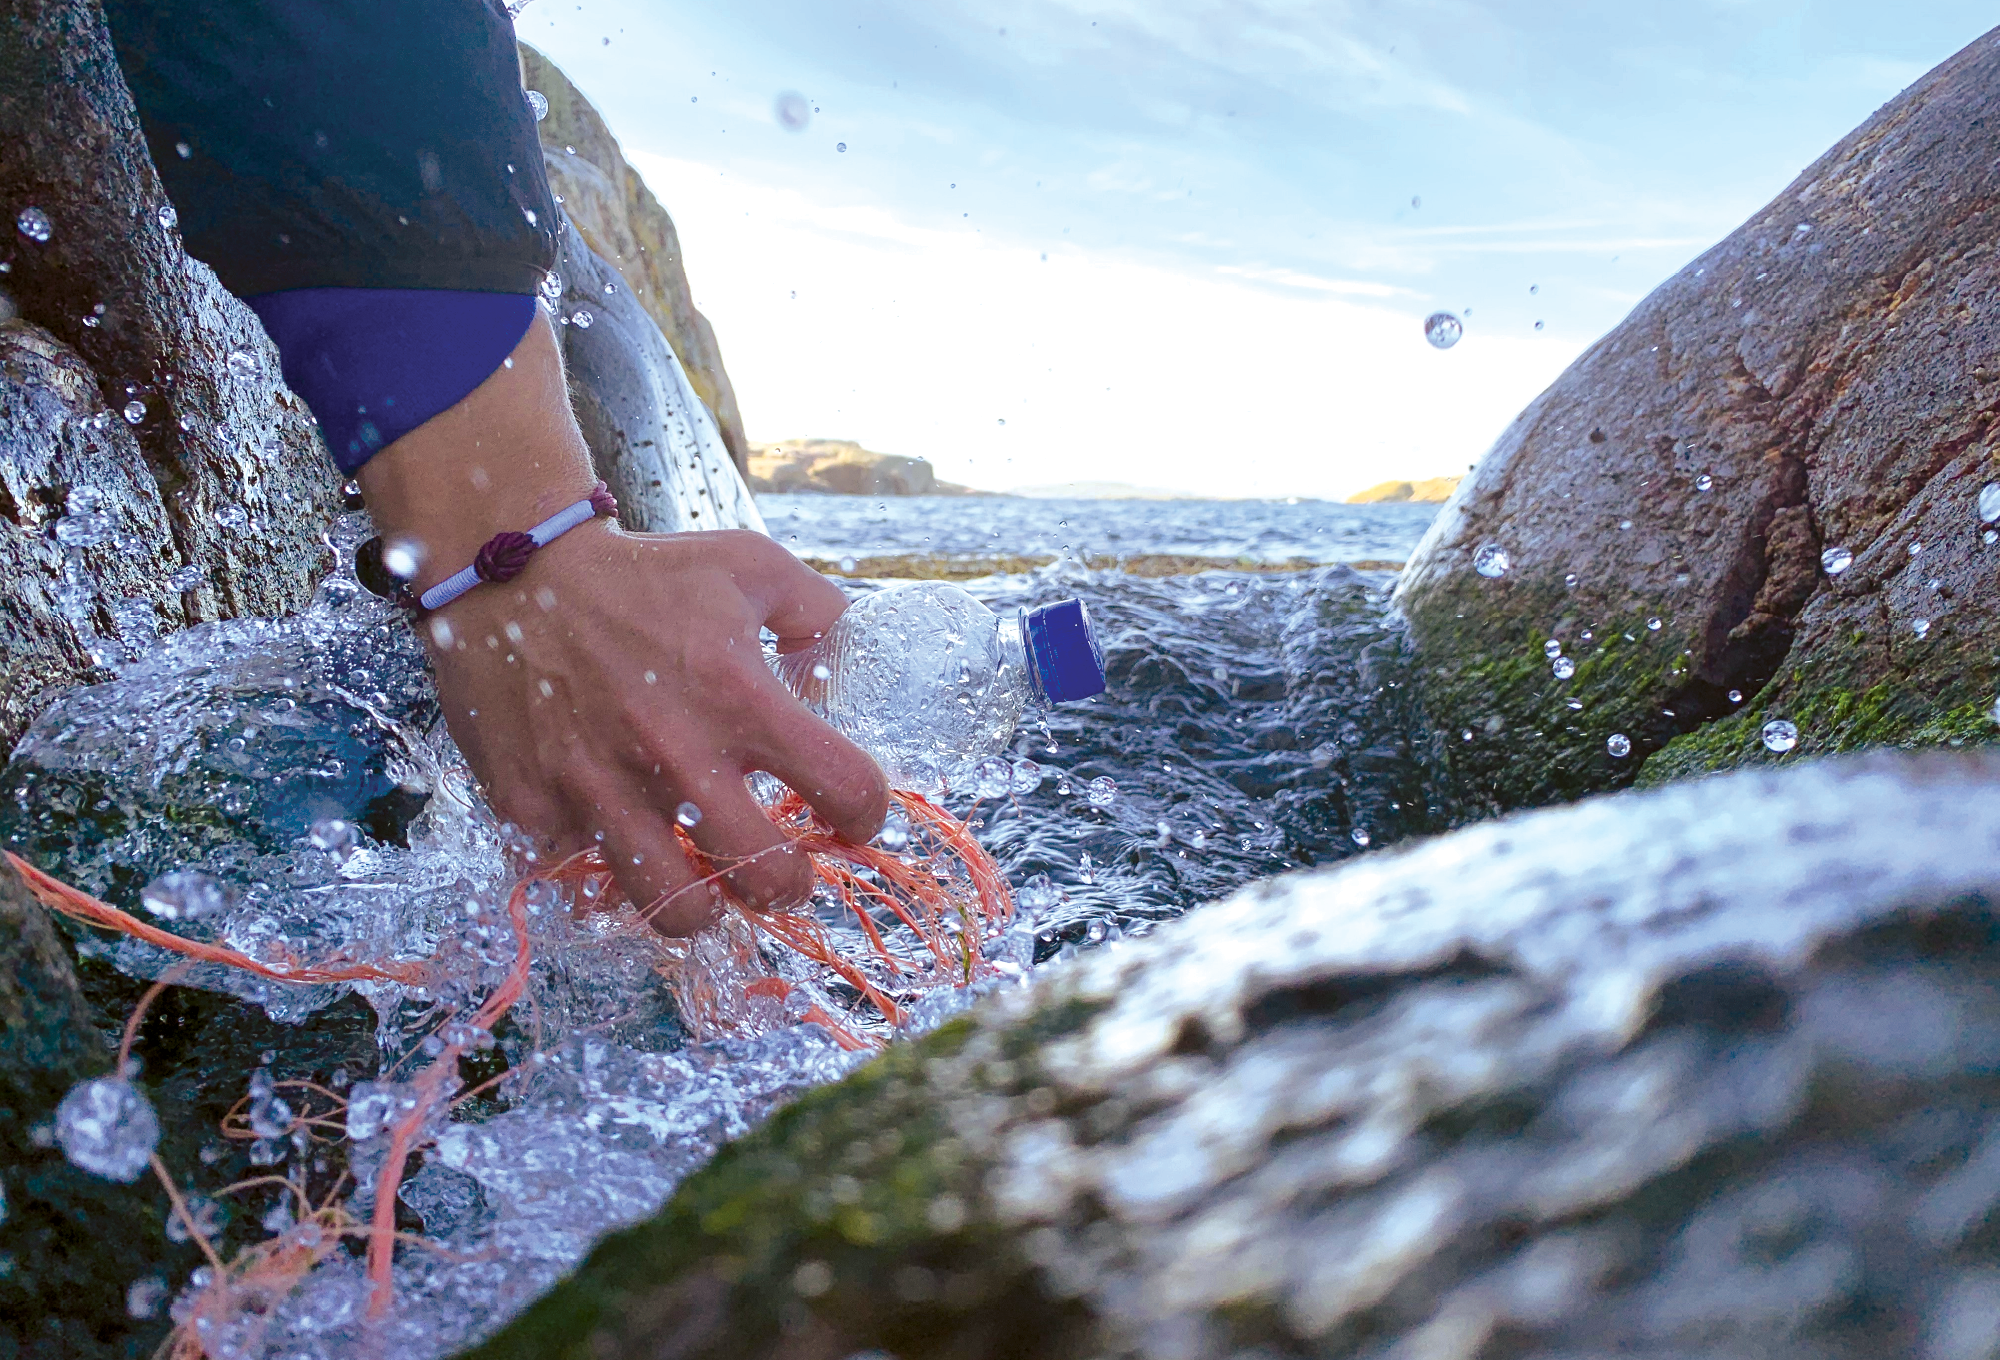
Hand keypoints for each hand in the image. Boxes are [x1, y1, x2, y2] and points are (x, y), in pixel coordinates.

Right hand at [357, 314, 886, 933]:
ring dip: (706, 906)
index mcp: (740, 695)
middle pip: (768, 878)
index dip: (865, 813)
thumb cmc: (639, 574)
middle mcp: (677, 754)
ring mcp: (601, 791)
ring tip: (709, 884)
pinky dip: (606, 876)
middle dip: (791, 886)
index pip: (845, 788)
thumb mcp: (745, 566)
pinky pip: (582, 881)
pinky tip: (621, 847)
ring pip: (677, 911)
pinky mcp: (535, 809)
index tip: (853, 816)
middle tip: (784, 870)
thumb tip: (845, 646)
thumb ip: (812, 609)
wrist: (509, 575)